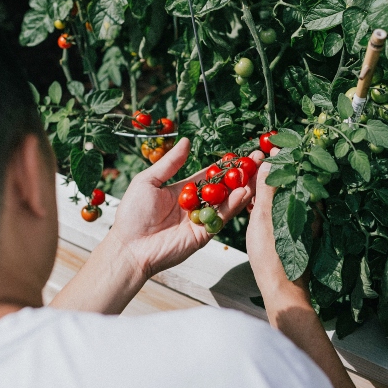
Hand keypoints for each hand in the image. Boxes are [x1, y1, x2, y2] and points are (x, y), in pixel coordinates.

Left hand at [110, 137, 262, 277]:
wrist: (129, 246)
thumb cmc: (133, 213)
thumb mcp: (149, 181)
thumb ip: (170, 163)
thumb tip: (186, 140)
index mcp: (183, 191)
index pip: (209, 175)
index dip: (224, 165)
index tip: (241, 154)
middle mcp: (196, 205)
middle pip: (223, 187)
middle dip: (240, 174)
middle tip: (258, 160)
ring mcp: (202, 219)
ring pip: (227, 201)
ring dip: (242, 187)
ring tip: (257, 173)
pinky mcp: (204, 234)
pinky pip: (221, 217)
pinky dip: (233, 205)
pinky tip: (244, 192)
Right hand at [246, 148, 310, 301]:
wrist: (281, 288)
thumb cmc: (272, 255)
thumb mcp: (265, 217)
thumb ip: (268, 188)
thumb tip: (271, 159)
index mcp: (305, 202)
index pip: (296, 169)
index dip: (283, 155)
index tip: (270, 144)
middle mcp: (307, 209)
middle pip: (291, 181)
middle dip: (276, 169)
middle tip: (257, 159)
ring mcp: (302, 221)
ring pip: (286, 195)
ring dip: (271, 186)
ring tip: (252, 178)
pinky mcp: (295, 231)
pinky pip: (282, 208)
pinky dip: (270, 202)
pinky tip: (256, 203)